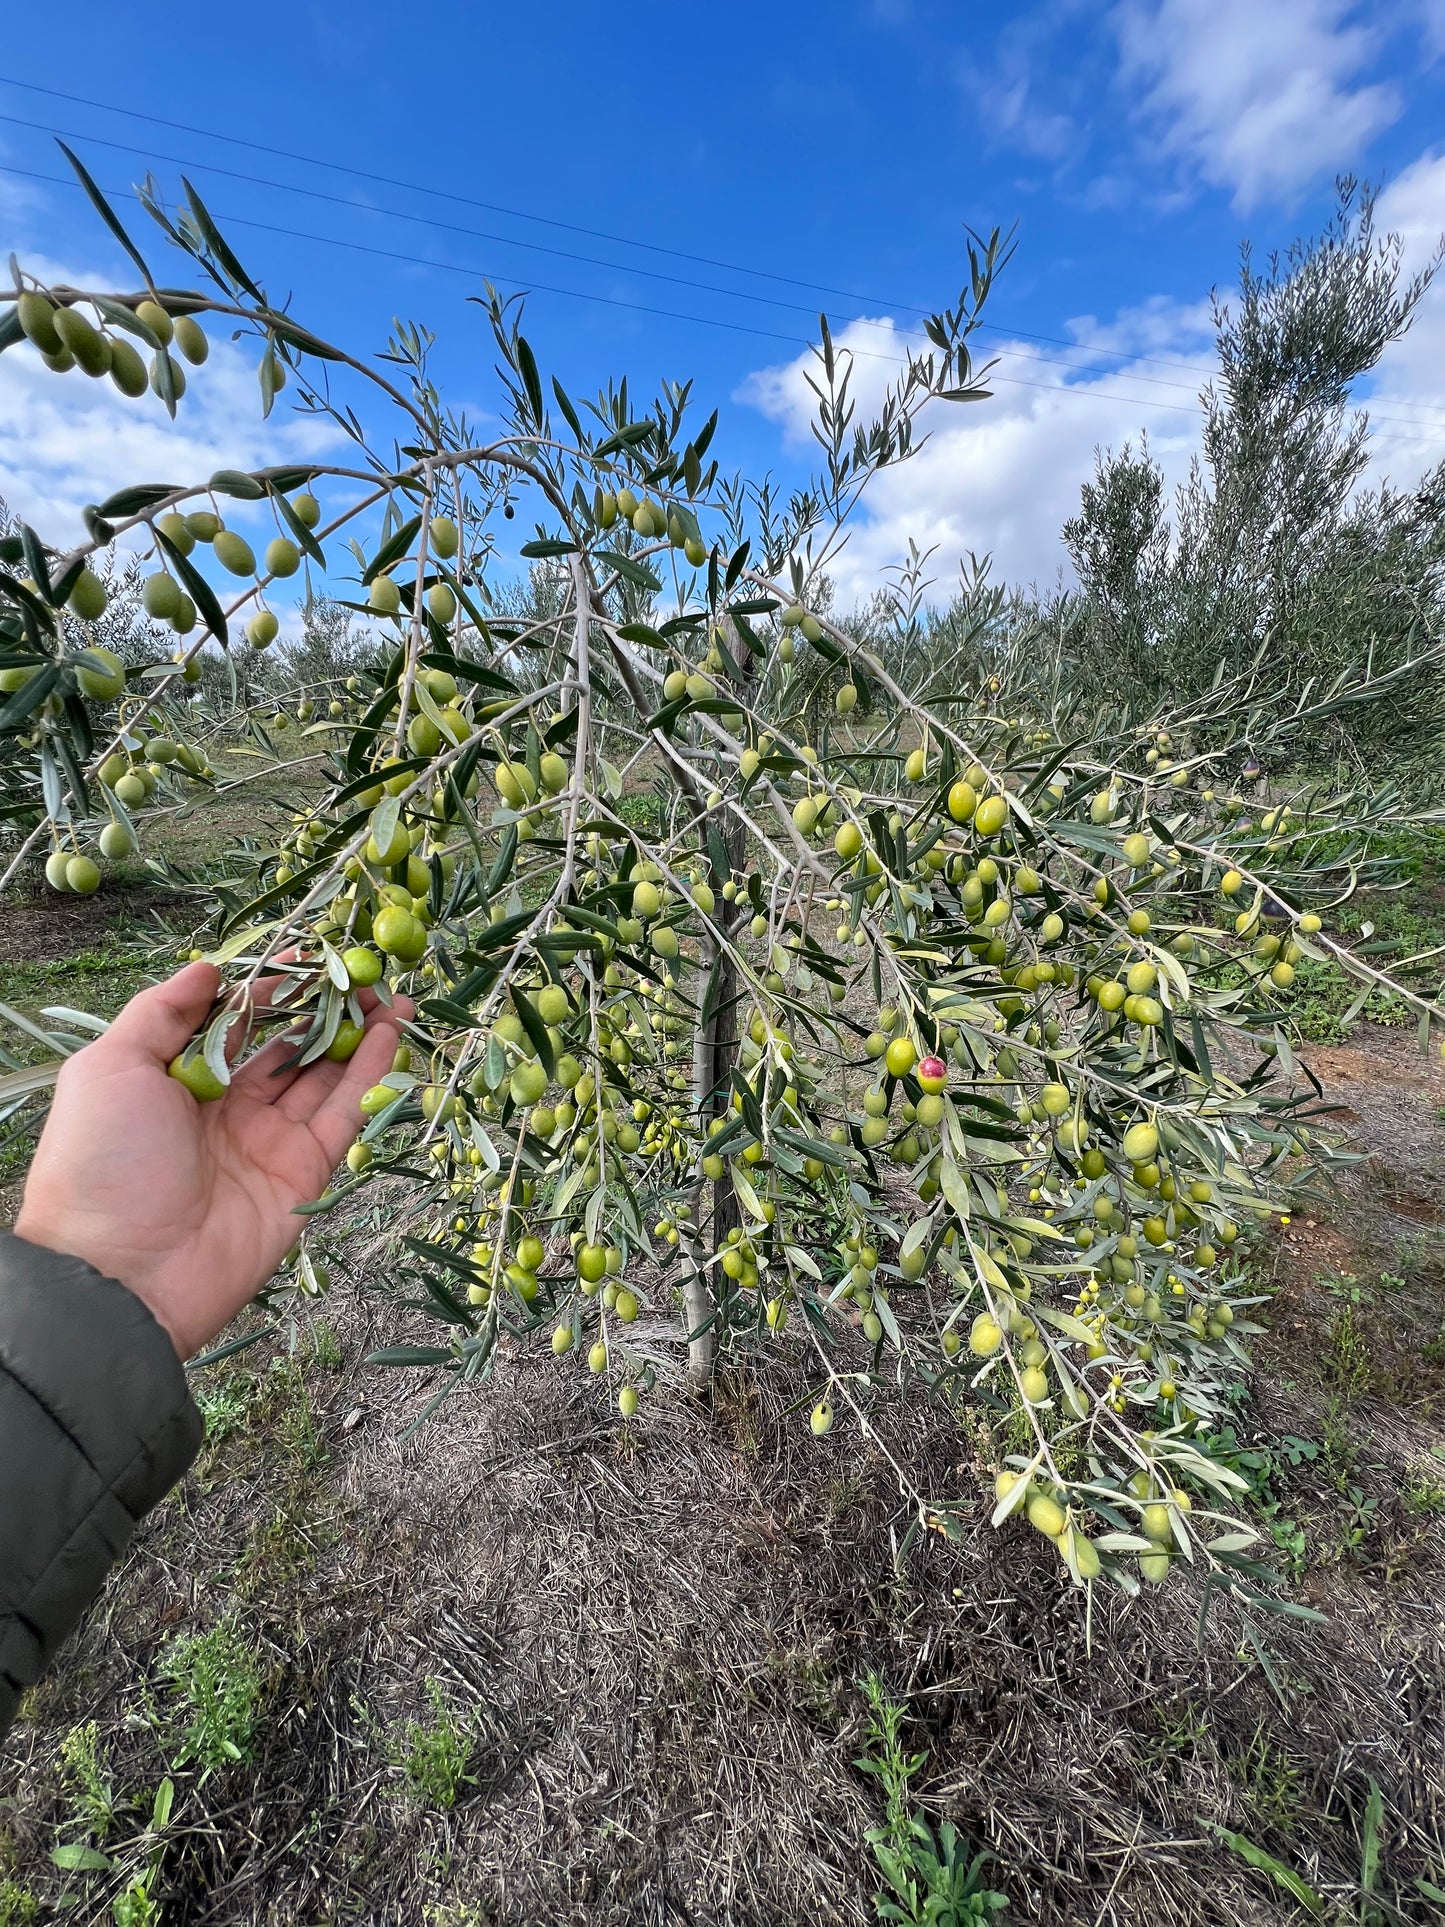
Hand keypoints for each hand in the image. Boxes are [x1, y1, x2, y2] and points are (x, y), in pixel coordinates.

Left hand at [15, 960, 409, 1358]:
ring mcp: (267, 1142)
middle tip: (364, 973)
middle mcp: (227, 1109)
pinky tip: (392, 1036)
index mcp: (178, 1080)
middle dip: (326, 1009)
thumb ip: (160, 1012)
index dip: (274, 987)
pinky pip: (343, 1117)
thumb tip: (209, 966)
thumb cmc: (103, 1164)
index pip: (236, 1022)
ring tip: (393, 997)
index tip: (309, 954)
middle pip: (288, 1047)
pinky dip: (371, 1076)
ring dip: (360, 1035)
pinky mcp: (302, 1174)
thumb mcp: (110, 1069)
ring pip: (324, 1077)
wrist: (122, 1275)